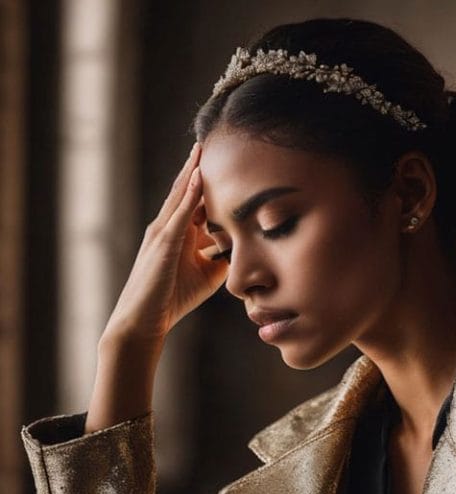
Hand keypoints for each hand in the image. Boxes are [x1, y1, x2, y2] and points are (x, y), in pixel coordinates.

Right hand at [103, 143, 227, 343]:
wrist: (143, 321)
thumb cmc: (172, 299)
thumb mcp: (207, 276)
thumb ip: (223, 258)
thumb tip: (244, 248)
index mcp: (178, 234)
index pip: (195, 201)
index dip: (209, 182)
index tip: (224, 162)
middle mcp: (168, 227)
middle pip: (186, 191)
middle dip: (198, 168)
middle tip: (212, 142)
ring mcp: (163, 233)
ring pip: (180, 196)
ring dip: (193, 171)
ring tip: (203, 148)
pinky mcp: (163, 243)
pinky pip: (179, 213)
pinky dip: (190, 195)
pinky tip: (200, 177)